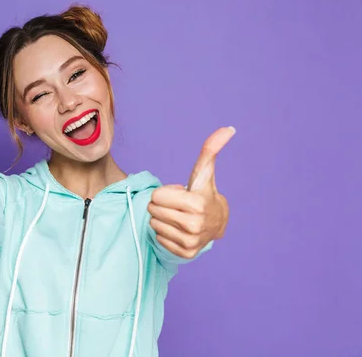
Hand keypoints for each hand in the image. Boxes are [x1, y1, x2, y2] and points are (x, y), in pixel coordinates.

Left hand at [148, 126, 235, 258]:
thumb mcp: (204, 172)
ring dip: (162, 219)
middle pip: (154, 210)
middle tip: (177, 206)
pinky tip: (177, 229)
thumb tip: (228, 128)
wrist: (217, 222)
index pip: (157, 196)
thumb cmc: (204, 193)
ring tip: (178, 216)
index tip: (180, 194)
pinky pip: (159, 239)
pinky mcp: (186, 253)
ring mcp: (191, 241)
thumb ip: (210, 149)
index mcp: (198, 204)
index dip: (165, 192)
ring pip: (154, 224)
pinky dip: (164, 233)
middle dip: (162, 205)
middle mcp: (195, 225)